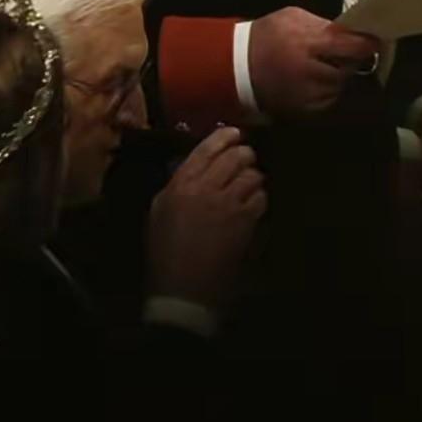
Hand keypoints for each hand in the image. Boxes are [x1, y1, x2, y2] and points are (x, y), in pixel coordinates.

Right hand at [147, 126, 265, 311]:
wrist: (183, 288)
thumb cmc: (166, 249)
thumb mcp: (160, 209)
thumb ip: (178, 181)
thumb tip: (196, 161)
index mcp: (181, 183)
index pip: (207, 148)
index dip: (224, 137)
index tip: (234, 134)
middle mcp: (206, 188)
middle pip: (236, 156)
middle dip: (244, 155)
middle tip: (244, 160)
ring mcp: (228, 205)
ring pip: (252, 175)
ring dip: (253, 178)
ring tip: (248, 185)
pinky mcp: (245, 223)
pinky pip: (261, 198)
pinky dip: (259, 198)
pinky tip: (252, 205)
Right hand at [248, 6, 378, 117]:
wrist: (237, 67)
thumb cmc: (268, 36)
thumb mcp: (294, 17)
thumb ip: (326, 26)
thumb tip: (352, 32)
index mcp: (313, 45)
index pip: (356, 48)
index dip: (369, 44)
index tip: (373, 40)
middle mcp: (316, 75)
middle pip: (354, 70)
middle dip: (357, 63)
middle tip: (357, 55)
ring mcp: (313, 98)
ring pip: (345, 89)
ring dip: (347, 79)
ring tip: (339, 68)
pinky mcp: (309, 113)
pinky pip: (333, 103)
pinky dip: (334, 93)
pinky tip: (326, 82)